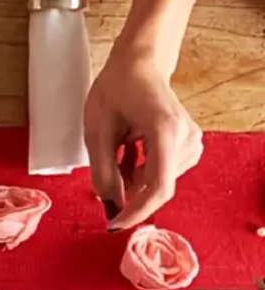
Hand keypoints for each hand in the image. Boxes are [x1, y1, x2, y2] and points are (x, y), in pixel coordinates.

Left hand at [84, 46, 202, 230]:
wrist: (139, 64)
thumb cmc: (116, 90)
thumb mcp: (97, 131)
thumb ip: (103, 171)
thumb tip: (110, 205)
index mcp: (166, 130)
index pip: (158, 187)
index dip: (136, 212)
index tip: (113, 225)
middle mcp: (186, 137)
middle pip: (157, 187)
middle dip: (128, 192)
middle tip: (105, 175)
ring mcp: (192, 141)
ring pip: (158, 182)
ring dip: (132, 180)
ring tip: (118, 151)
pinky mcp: (189, 144)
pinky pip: (162, 173)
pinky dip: (140, 172)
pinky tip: (129, 152)